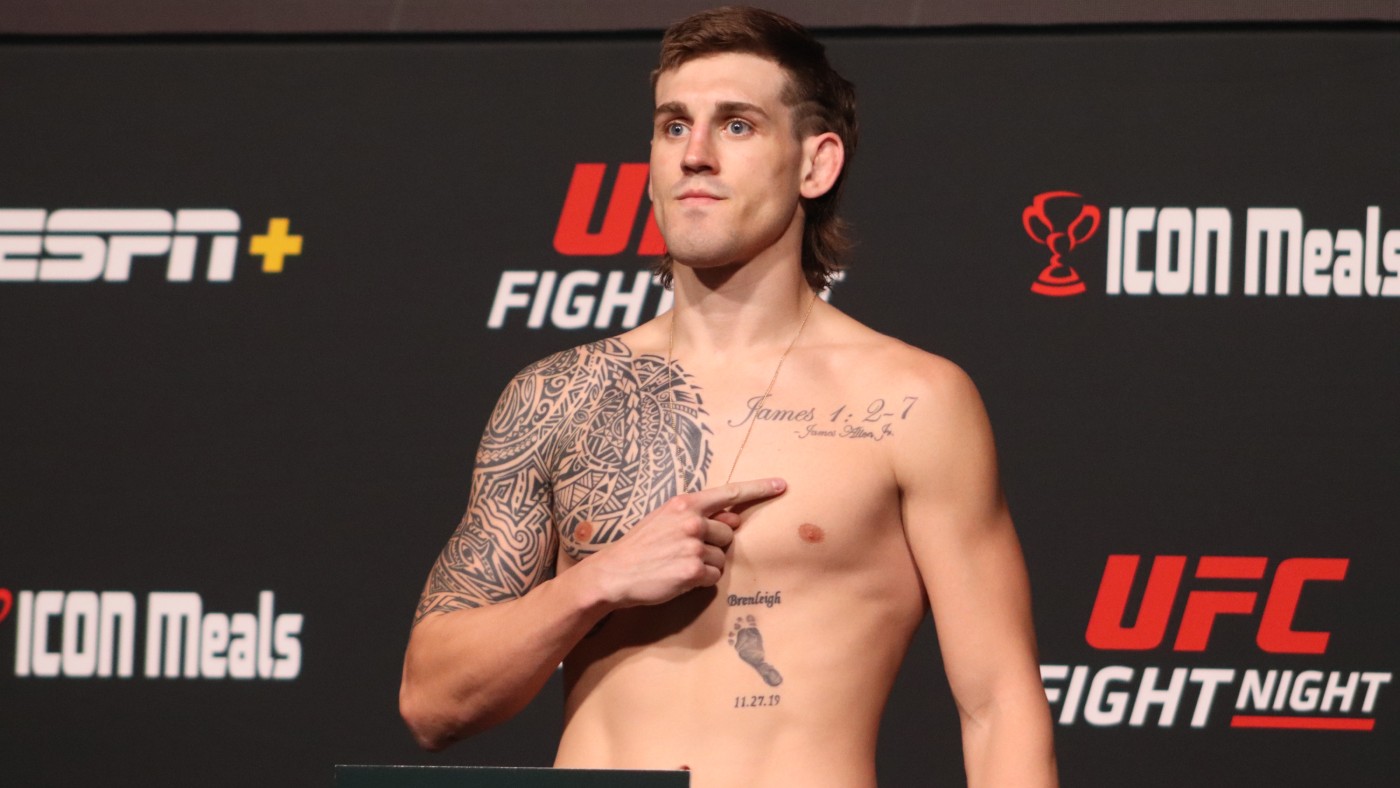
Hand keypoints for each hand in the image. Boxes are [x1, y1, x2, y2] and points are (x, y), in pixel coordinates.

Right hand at [578, 478, 786, 608]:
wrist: (613, 573)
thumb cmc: (640, 546)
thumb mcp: (665, 520)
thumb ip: (699, 517)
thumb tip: (734, 520)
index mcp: (685, 504)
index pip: (730, 493)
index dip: (759, 489)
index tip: (781, 485)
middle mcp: (692, 521)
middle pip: (729, 534)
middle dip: (714, 545)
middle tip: (684, 552)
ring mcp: (693, 545)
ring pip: (722, 558)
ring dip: (706, 565)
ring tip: (678, 565)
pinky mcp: (692, 570)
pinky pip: (714, 578)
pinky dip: (700, 582)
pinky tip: (678, 578)